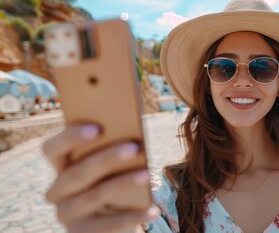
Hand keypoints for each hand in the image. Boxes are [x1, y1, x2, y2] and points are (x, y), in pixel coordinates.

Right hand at [42, 124, 159, 232]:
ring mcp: (67, 213)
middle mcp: (58, 190)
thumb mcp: (110, 167)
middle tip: (134, 147)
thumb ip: (113, 150)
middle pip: (78, 173)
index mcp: (61, 166)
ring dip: (124, 184)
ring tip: (148, 175)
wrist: (111, 221)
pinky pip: (107, 225)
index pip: (52, 148)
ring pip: (95, 196)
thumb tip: (133, 138)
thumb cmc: (113, 181)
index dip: (71, 137)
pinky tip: (152, 210)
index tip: (98, 128)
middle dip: (107, 158)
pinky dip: (133, 216)